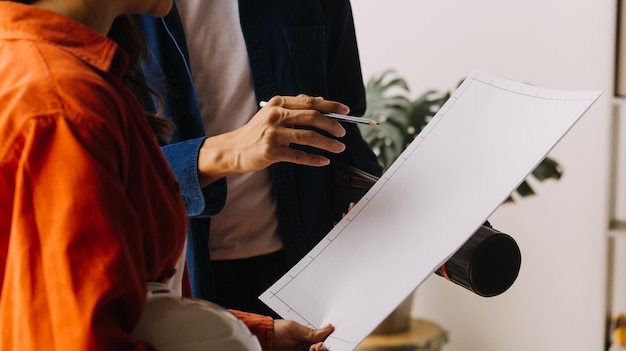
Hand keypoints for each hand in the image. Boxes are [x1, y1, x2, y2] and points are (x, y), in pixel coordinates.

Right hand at [197, 95, 348, 185]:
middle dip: (332, 125)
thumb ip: (294, 108)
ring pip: (308, 137)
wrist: (234, 149)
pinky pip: (298, 155)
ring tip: (339, 148)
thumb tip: (320, 102)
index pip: (309, 102)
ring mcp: (272, 134)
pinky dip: (314, 159)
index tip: (346, 111)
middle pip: (312, 117)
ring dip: (327, 143)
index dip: (330, 106)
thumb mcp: (273, 114)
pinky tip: (324, 161)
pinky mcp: (270, 151)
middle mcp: (275, 116)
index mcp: (278, 103)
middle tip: (343, 133)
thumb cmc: (257, 132)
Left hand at [273, 320, 333, 350]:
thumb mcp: (294, 329)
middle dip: (321, 350)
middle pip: (321, 350)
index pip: (323, 341)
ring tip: (311, 349)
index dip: (326, 344)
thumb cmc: (276, 330)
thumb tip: (328, 328)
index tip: (322, 344)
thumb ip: (310, 332)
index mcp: (308, 337)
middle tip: (315, 347)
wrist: (263, 339)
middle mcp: (306, 346)